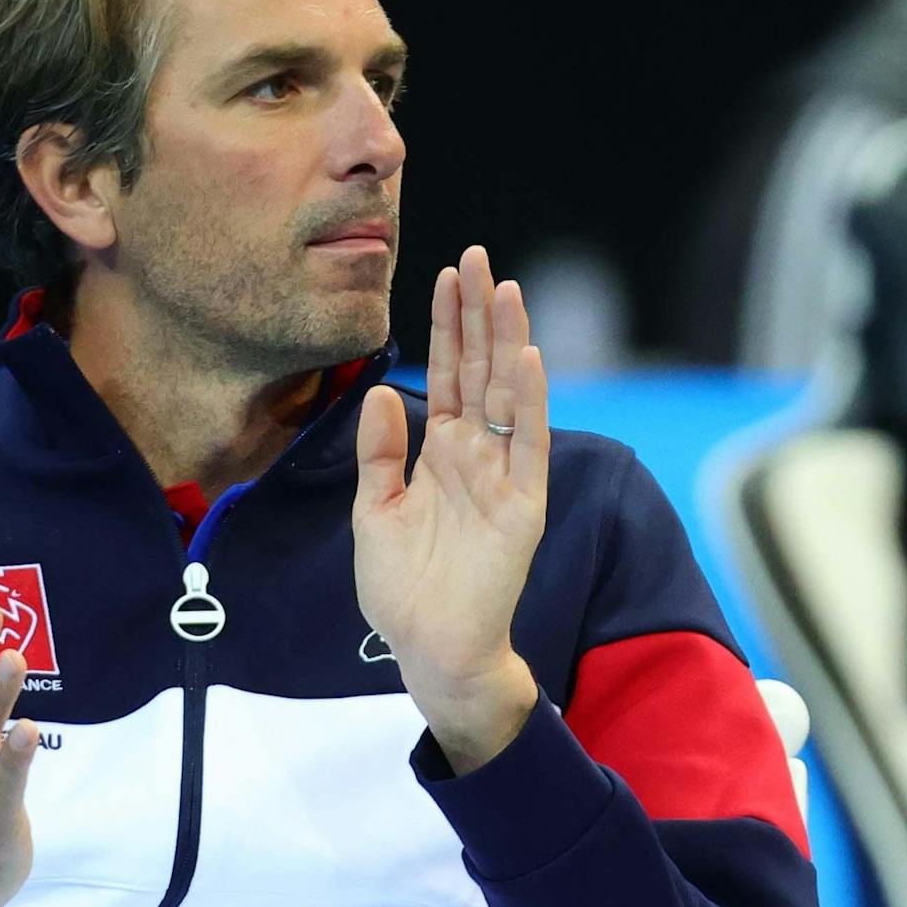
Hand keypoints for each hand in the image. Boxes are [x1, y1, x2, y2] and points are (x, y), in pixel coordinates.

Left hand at [354, 245, 548, 771]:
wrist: (430, 649)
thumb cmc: (403, 591)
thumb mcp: (375, 512)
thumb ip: (380, 454)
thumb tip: (379, 391)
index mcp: (442, 455)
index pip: (447, 376)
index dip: (445, 327)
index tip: (444, 274)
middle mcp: (478, 457)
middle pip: (480, 372)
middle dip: (477, 316)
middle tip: (476, 256)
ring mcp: (504, 478)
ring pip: (509, 396)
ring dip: (506, 342)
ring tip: (503, 289)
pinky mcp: (523, 507)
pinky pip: (530, 447)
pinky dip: (531, 402)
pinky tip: (526, 357)